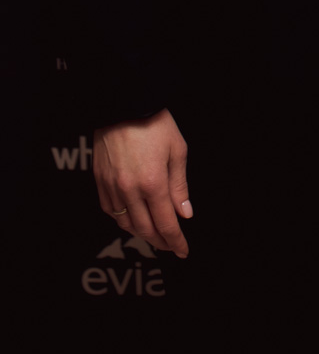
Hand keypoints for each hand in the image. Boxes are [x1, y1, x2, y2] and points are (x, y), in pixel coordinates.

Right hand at [93, 108, 192, 256]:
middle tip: (171, 246)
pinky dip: (123, 220)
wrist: (123, 103)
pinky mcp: (99, 181)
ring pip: (125, 224)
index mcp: (153, 182)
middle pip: (145, 229)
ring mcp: (111, 187)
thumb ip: (180, 186)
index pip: (166, 223)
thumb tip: (184, 214)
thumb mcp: (177, 150)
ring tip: (154, 235)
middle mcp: (130, 190)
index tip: (183, 251)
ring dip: (141, 234)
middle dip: (160, 242)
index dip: (176, 241)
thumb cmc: (154, 123)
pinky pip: (110, 211)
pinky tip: (133, 219)